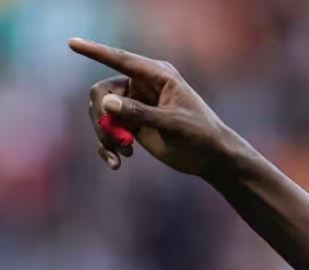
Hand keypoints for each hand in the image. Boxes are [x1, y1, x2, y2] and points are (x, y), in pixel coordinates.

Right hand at [69, 38, 239, 175]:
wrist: (210, 158)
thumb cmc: (200, 135)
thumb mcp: (172, 123)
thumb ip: (140, 113)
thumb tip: (107, 102)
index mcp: (156, 75)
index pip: (121, 60)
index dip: (96, 52)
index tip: (72, 43)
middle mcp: (141, 86)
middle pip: (101, 92)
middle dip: (103, 116)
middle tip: (117, 139)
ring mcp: (134, 105)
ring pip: (100, 112)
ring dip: (105, 134)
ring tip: (124, 152)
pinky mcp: (131, 124)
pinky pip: (106, 130)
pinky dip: (107, 146)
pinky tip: (117, 163)